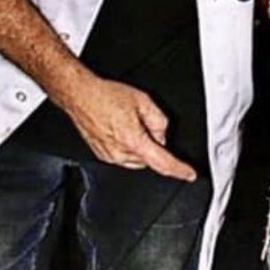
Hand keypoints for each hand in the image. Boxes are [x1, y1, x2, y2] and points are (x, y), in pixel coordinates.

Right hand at [59, 71, 196, 180]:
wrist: (80, 94)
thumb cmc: (105, 96)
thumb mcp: (143, 101)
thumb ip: (159, 121)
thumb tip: (162, 135)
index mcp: (133, 141)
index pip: (163, 163)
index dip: (179, 170)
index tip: (189, 174)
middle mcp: (120, 153)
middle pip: (149, 159)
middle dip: (153, 145)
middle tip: (144, 123)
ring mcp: (108, 156)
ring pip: (136, 159)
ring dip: (139, 146)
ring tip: (128, 122)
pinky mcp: (101, 154)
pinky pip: (122, 156)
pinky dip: (126, 146)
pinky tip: (119, 128)